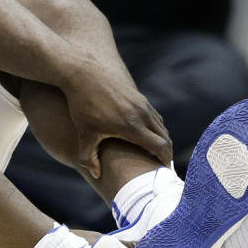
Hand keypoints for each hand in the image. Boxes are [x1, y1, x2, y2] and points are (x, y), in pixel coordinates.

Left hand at [62, 55, 172, 178]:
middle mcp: (141, 114)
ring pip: (160, 126)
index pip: (160, 147)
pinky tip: (146, 136)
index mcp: (132, 126)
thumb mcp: (83, 133)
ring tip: (155, 153)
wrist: (83, 73)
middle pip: (165, 137)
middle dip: (166, 153)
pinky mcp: (138, 96)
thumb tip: (96, 175)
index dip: (165, 160)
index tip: (164, 171)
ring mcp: (142, 103)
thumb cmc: (82, 104)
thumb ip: (88, 157)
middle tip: (161, 167)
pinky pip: (154, 116)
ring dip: (161, 140)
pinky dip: (155, 128)